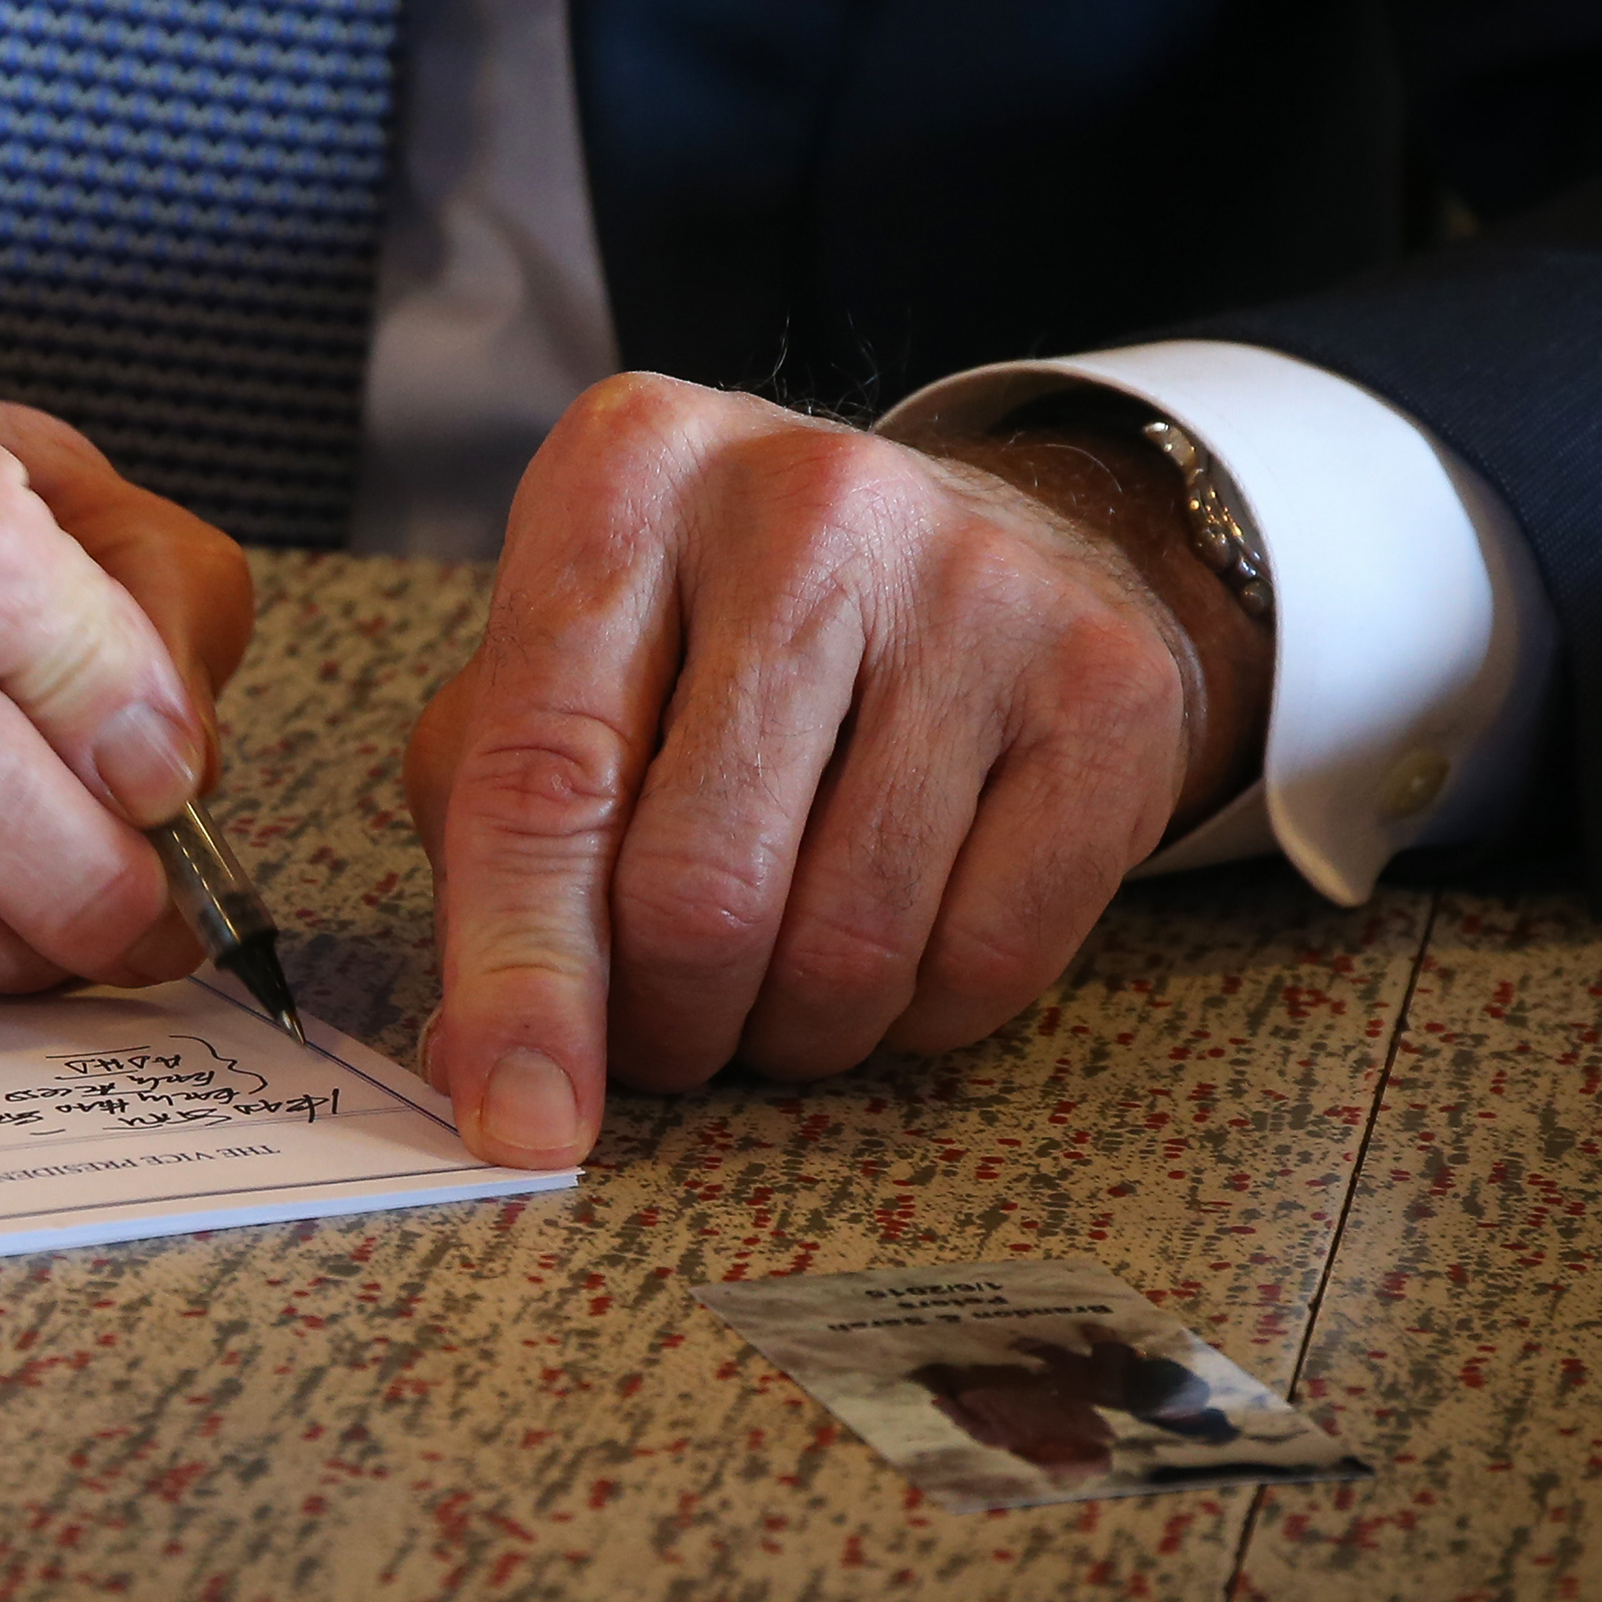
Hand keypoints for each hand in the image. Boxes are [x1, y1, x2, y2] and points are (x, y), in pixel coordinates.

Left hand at [405, 377, 1270, 1167]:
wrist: (986, 540)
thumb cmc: (720, 637)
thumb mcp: (567, 675)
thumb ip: (496, 845)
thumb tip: (492, 1073)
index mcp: (625, 478)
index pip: (542, 781)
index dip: (521, 983)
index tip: (518, 1123)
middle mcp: (804, 504)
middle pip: (702, 894)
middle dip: (667, 1027)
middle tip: (667, 1032)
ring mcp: (978, 586)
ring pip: (846, 952)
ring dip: (788, 1033)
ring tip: (774, 973)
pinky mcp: (1109, 688)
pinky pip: (985, 964)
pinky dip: (914, 1016)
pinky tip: (897, 939)